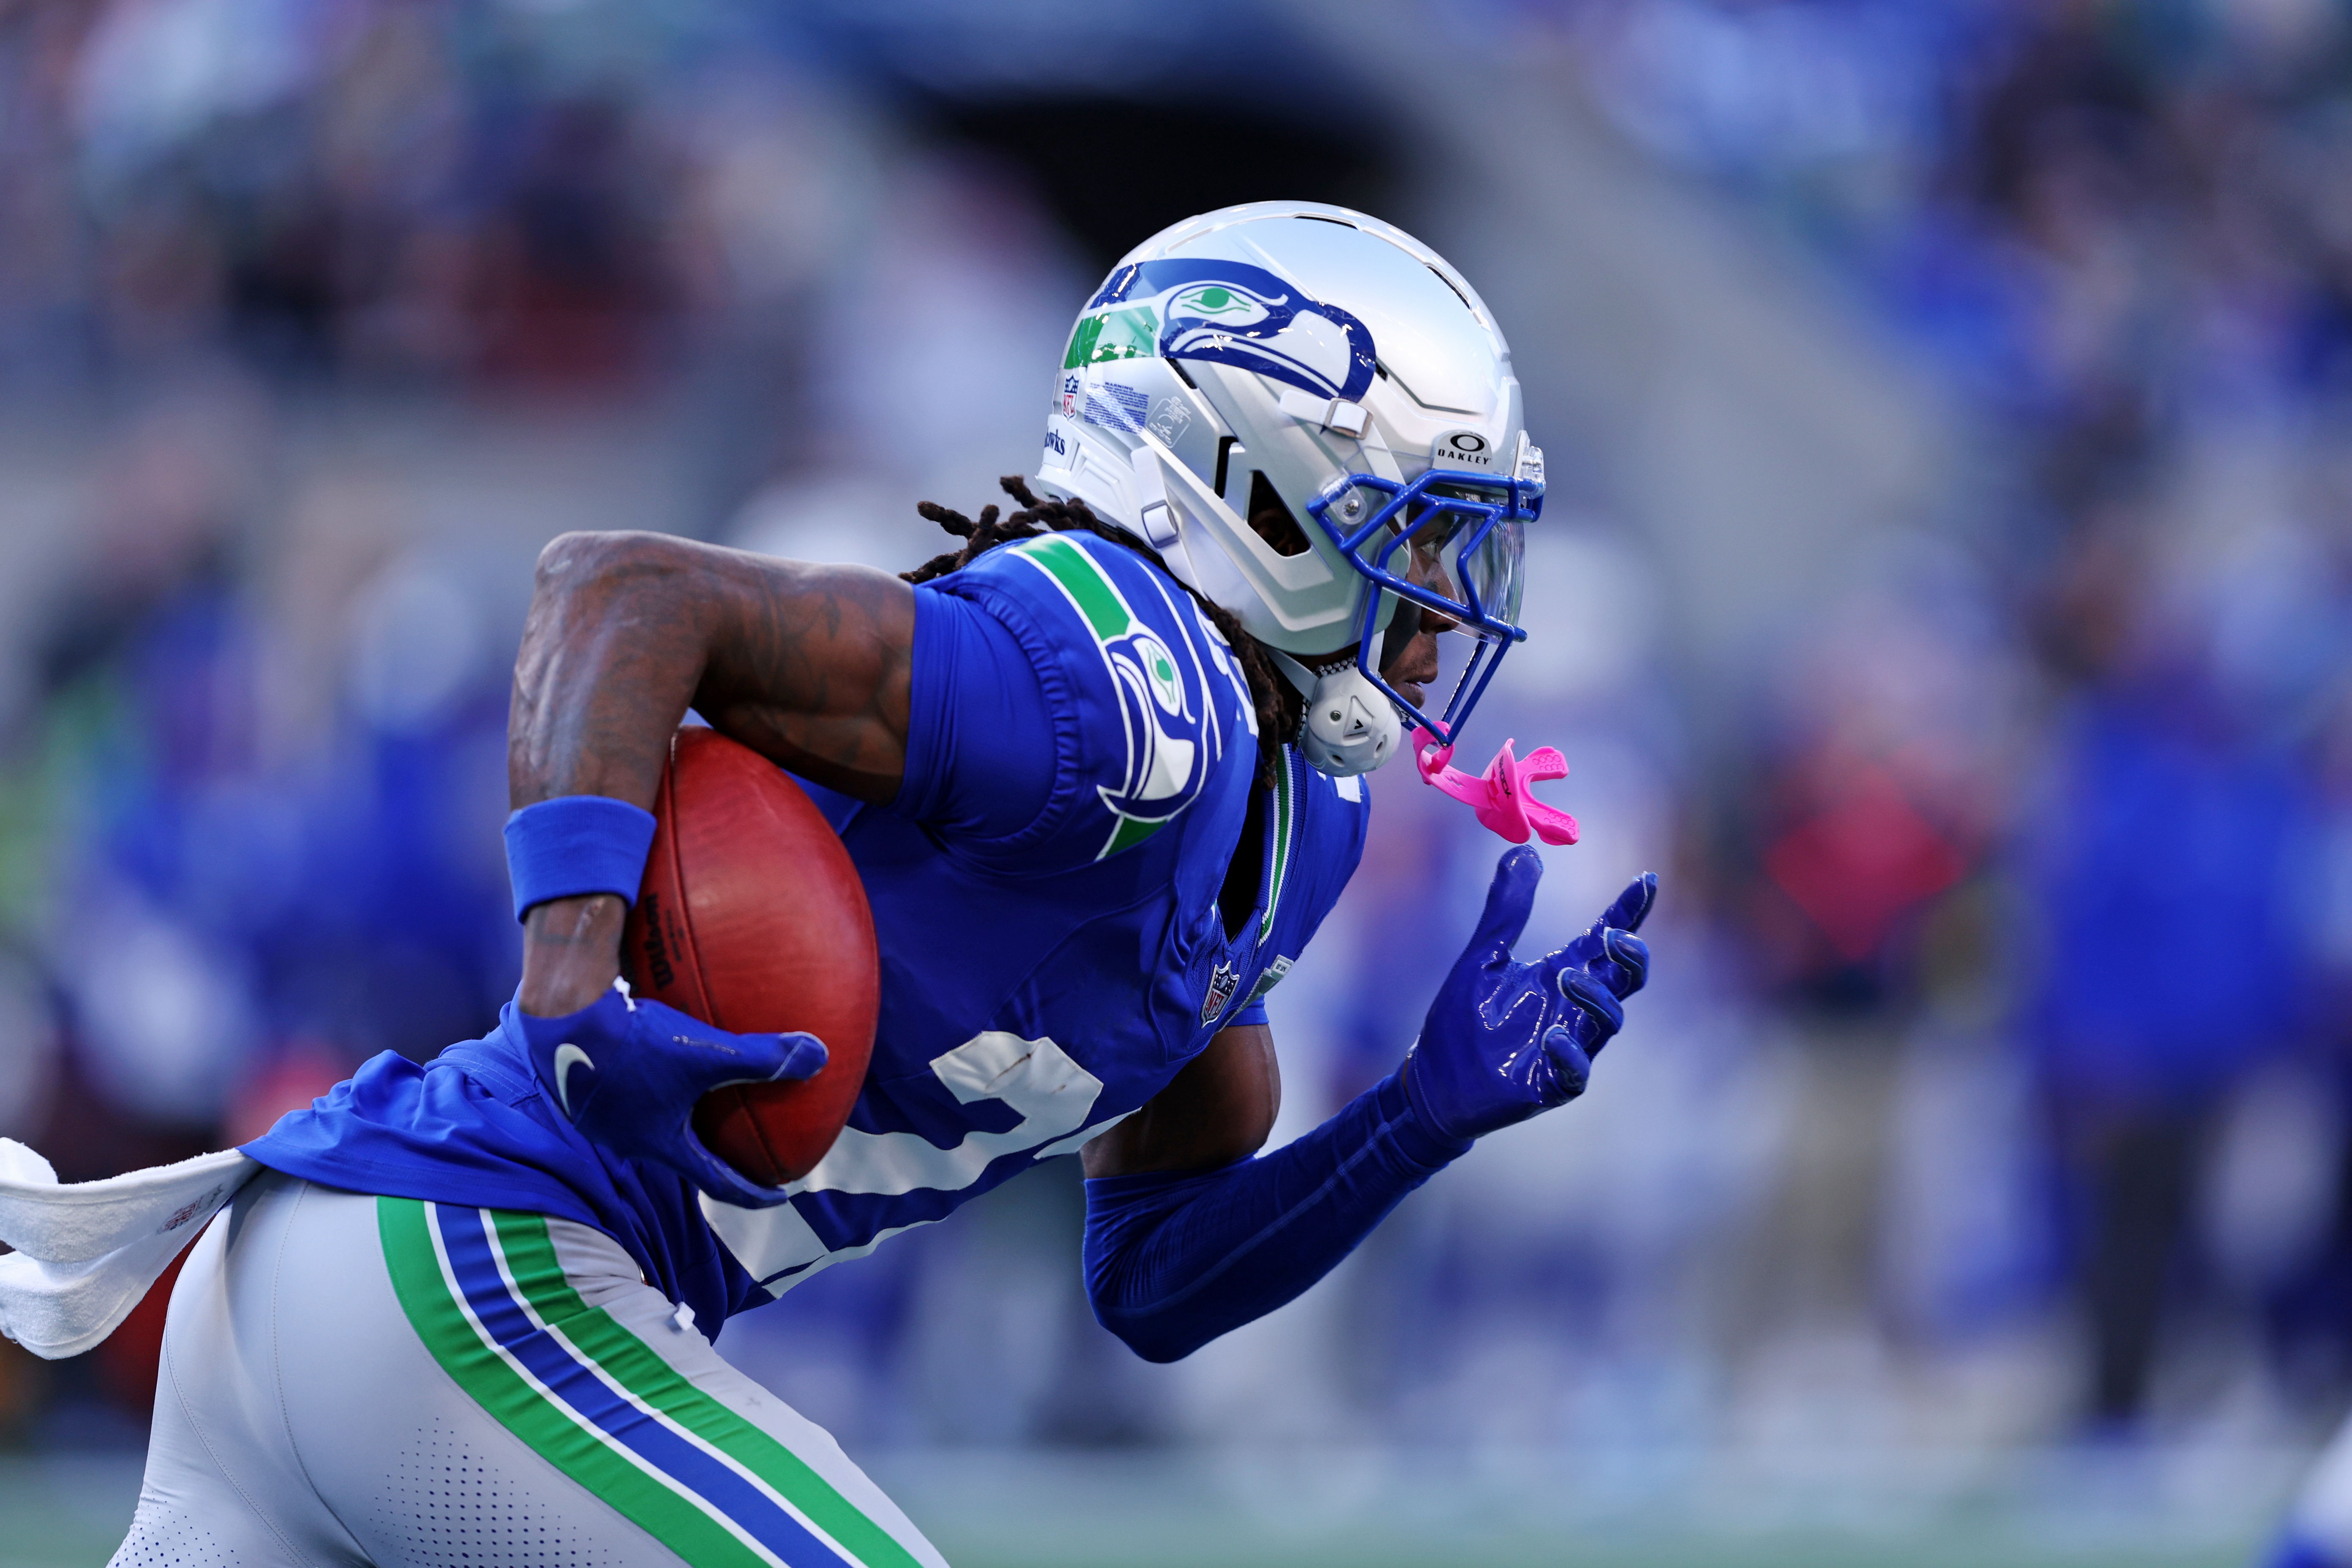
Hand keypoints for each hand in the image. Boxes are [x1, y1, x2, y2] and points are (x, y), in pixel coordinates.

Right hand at [501, 982, 825, 1207]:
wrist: (562, 1018)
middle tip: (746, 1149)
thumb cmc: (633, 1043)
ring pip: (653, 1128)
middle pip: (683, 1159)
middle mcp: (630, 1141)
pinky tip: (660, 1065)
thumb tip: (820, 1056)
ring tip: (704, 1103)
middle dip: (716, 1157)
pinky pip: (631, 1101)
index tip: (780, 1197)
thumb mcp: (703, 1052)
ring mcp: (603, 1120)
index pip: (717, 1184)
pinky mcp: (587, 1092)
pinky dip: (655, 1093)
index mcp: (661, 1145)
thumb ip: (761, 1057)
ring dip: (681, 1121)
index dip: (753, 1194)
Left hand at [1403, 847, 1654, 1142]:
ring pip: (1609, 1021)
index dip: (1630, 911)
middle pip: (1625, 979)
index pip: (1606, 939)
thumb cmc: (1462, 1017)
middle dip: (1631, 956)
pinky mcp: (1551, 1084)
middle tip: (1613, 936)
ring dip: (1596, 997)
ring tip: (1567, 977)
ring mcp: (1568, 1047)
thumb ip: (1506, 910)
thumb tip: (1525, 852)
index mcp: (1562, 973)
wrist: (1432, 1078)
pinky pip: (1577, 1073)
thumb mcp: (1483, 955)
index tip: (1646, 879)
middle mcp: (1573, 1008)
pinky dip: (1572, 1054)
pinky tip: (1555, 1036)